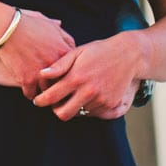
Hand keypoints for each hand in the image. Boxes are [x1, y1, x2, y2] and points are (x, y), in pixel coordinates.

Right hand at [0, 10, 73, 91]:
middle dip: (58, 86)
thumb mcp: (48, 23)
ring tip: (43, 95)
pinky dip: (29, 93)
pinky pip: (31, 94)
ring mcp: (42, 73)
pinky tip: (29, 91)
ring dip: (44, 93)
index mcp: (64, 51)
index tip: (65, 77)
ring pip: (47, 92)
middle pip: (62, 84)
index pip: (74, 70)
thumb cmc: (26, 22)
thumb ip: (61, 33)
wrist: (5, 27)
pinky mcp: (27, 79)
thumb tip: (68, 39)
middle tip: (56, 90)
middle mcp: (56, 65)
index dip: (69, 74)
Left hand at [31, 34, 145, 120]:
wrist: (128, 55)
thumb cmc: (99, 51)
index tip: (37, 101)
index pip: (51, 97)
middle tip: (55, 102)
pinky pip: (93, 112)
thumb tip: (41, 74)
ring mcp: (100, 100)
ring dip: (74, 106)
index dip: (40, 101)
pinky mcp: (110, 104)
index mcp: (76, 77)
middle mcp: (88, 91)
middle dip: (56, 110)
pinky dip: (88, 106)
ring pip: (79, 113)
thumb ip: (59, 65)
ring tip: (76, 92)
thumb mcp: (77, 52)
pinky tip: (88, 94)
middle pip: (63, 114)